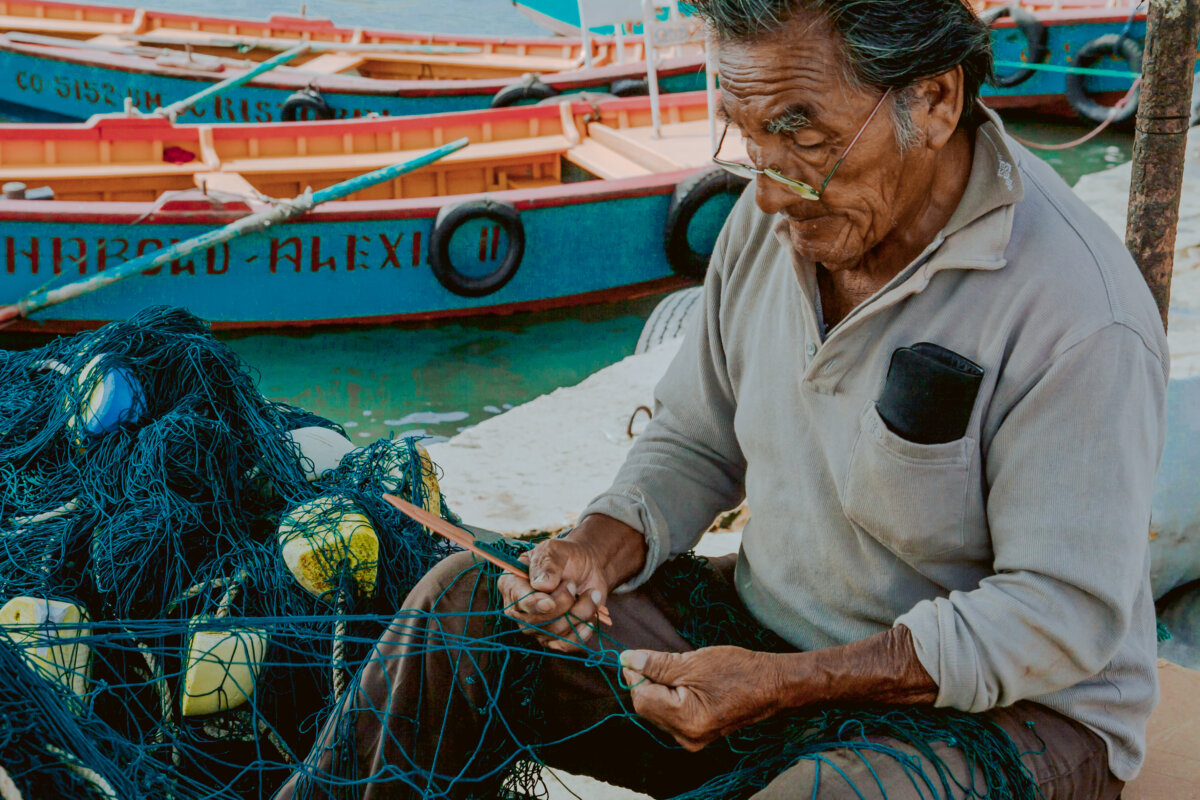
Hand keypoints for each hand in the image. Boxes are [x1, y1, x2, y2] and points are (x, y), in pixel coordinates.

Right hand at [497, 536, 610, 652]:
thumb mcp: (555, 550)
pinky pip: (567, 644)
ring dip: (580, 612)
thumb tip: (541, 585)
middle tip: (574, 584)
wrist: (587, 568)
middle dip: (562, 604)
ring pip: (555, 632)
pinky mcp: (554, 638)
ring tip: (590, 593)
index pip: (517, 602)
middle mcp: (519, 610)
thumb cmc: (565, 556)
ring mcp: (536, 627)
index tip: (549, 602)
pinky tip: (590, 616)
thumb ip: (547, 564)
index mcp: (511, 584)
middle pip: (535, 622)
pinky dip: (582, 631)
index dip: (532, 605)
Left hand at [620, 646, 782, 750]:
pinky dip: (668, 698)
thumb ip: (656, 664)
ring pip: (657, 712)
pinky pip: (670, 717)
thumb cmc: (737, 670)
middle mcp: (687, 736)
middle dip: (645, 683)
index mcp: (687, 719)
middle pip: (647, 707)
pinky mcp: (698, 735)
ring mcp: (693, 739)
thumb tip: (626, 659)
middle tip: (655, 660)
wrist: (771, 685)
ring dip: (657, 690)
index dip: (634, 675)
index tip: (635, 656)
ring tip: (676, 671)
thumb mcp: (693, 661)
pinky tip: (682, 683)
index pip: (642, 698)